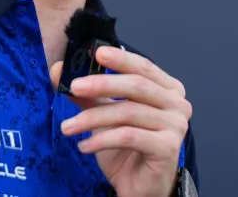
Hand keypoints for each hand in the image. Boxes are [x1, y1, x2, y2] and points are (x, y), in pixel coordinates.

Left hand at [50, 46, 191, 196]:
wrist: (141, 187)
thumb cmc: (128, 149)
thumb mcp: (104, 116)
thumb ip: (88, 93)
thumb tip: (60, 70)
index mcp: (168, 89)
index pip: (144, 67)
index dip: (121, 59)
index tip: (96, 53)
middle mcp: (177, 104)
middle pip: (137, 86)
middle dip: (102, 84)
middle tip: (74, 86)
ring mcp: (176, 125)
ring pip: (128, 112)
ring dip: (93, 118)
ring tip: (68, 127)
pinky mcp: (168, 147)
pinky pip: (129, 136)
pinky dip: (102, 139)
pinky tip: (84, 146)